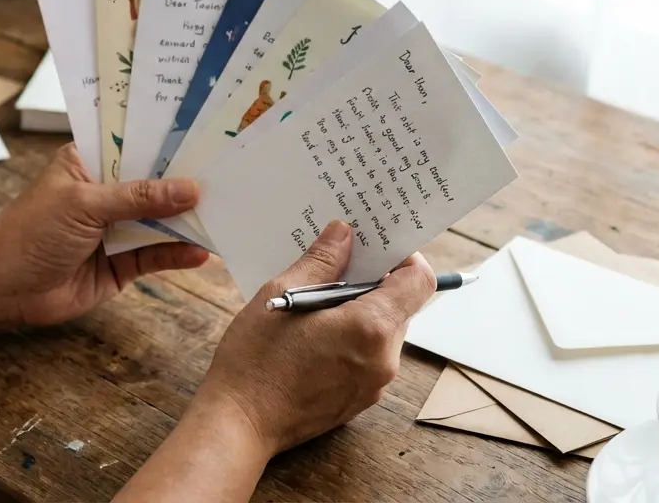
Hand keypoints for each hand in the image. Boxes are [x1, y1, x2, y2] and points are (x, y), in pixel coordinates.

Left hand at [0, 143, 209, 326]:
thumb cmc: (30, 232)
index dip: (167, 139)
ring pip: (160, 221)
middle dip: (187, 181)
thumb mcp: (84, 204)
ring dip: (188, 220)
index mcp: (91, 162)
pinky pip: (156, 256)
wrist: (1, 289)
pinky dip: (178, 254)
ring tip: (227, 212)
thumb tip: (190, 189)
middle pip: (155, 183)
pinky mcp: (121, 264)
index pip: (135, 144)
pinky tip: (201, 252)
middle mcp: (106, 192)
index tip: (206, 131)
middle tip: (231, 173)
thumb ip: (138, 198)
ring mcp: (115, 229)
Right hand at [190, 220, 435, 456]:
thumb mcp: (283, 294)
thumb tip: (344, 233)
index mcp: (371, 328)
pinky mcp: (359, 400)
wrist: (239, 425)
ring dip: (360, 312)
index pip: (419, 281)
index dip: (403, 257)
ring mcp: (374, 384)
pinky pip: (368, 358)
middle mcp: (383, 359)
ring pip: (383, 333)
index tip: (373, 248)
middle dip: (373, 283)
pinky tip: (313, 336)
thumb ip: (321, 261)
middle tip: (334, 269)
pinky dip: (351, 339)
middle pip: (401, 306)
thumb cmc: (256, 361)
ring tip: (316, 304)